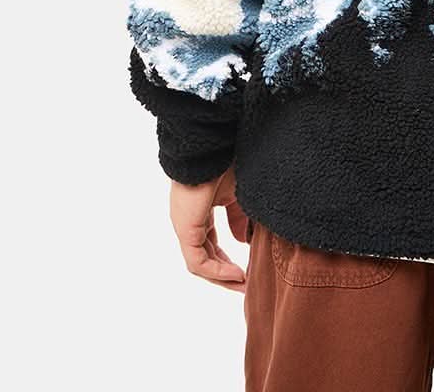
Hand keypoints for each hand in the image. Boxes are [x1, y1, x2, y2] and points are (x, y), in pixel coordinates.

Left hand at [170, 166, 249, 291]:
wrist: (211, 149)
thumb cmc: (225, 163)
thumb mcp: (237, 195)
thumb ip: (239, 218)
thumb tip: (243, 241)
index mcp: (200, 212)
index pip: (211, 243)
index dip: (228, 258)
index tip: (248, 269)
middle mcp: (189, 222)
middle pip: (205, 257)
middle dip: (226, 273)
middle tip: (246, 284)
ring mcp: (185, 227)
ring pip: (200, 263)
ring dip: (222, 276)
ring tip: (243, 283)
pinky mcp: (185, 230)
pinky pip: (198, 262)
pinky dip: (217, 271)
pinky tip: (236, 274)